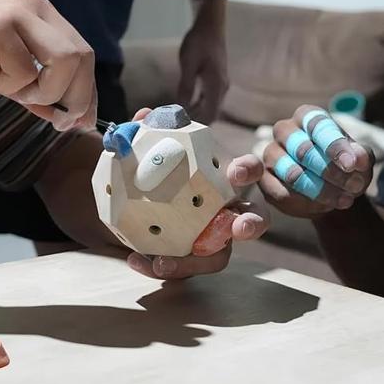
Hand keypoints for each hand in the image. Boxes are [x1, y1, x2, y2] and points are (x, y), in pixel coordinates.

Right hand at [0, 0, 95, 130]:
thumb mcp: (10, 80)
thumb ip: (43, 93)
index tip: (83, 120)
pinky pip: (25, 72)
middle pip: (81, 56)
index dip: (87, 90)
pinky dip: (9, 86)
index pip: (83, 53)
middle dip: (76, 96)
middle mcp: (36, 7)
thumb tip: (75, 118)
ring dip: (44, 90)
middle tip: (58, 120)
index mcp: (43, 14)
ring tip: (13, 91)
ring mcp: (18, 13)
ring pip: (63, 62)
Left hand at [124, 109, 267, 278]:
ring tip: (164, 264)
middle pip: (253, 219)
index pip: (247, 171)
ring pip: (218, 256)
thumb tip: (145, 115)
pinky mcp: (190, 260)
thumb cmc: (153, 172)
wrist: (131, 203)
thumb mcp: (149, 150)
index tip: (236, 172)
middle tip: (239, 228)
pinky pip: (183, 268)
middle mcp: (226, 210)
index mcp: (222, 179)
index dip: (247, 170)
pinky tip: (135, 260)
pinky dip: (160, 267)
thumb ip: (148, 133)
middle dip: (252, 224)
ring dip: (196, 262)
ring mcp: (211, 240)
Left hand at [177, 0, 228, 123]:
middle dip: (195, 122)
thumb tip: (181, 107)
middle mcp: (222, 88)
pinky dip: (199, 105)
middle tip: (176, 126)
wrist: (210, 24)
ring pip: (211, 108)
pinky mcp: (217, 80)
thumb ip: (186, 86)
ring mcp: (221, 84)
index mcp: (217, 86)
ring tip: (178, 118)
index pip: (210, 116)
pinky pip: (210, 99)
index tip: (180, 130)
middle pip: (212, 114)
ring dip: (197, 114)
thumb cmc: (199, 41)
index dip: (196, 126)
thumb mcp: (188, 63)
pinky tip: (185, 105)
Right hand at [259, 105, 374, 218]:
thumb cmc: (343, 166)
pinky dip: (307, 203)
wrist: (328, 191)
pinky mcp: (263, 180)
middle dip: (331, 172)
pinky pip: (282, 194)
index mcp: (307, 116)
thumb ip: (361, 155)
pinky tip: (325, 207)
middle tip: (354, 187)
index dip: (335, 146)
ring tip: (345, 200)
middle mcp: (284, 130)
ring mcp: (270, 154)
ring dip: (321, 190)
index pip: (318, 126)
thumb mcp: (359, 160)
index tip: (351, 165)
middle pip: (304, 150)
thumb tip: (358, 158)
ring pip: (292, 174)